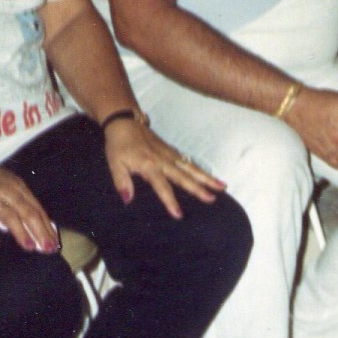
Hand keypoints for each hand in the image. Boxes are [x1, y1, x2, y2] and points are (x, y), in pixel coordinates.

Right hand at [0, 155, 57, 252]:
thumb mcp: (8, 185)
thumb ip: (21, 202)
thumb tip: (37, 224)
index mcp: (19, 188)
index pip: (37, 209)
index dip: (47, 226)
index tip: (55, 242)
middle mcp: (9, 192)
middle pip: (28, 213)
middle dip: (40, 231)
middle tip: (48, 248)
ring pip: (9, 216)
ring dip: (21, 232)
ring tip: (30, 246)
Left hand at [102, 116, 225, 219]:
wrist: (125, 122)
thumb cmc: (119, 145)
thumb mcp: (114, 164)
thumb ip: (122, 182)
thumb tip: (127, 200)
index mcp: (149, 165)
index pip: (162, 187)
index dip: (170, 201)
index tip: (179, 215)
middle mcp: (164, 161)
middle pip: (185, 177)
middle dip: (199, 188)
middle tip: (213, 199)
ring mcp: (170, 155)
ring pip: (192, 168)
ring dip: (207, 178)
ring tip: (222, 186)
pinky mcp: (172, 151)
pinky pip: (189, 162)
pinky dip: (201, 170)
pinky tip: (210, 177)